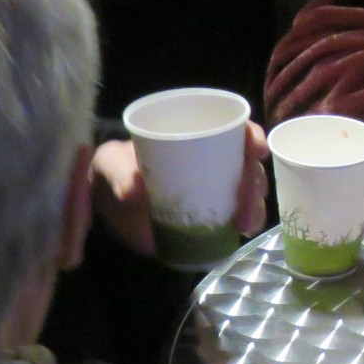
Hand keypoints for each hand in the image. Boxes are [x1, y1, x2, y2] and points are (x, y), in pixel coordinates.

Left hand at [90, 125, 271, 256]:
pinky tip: (241, 233)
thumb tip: (133, 191)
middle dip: (255, 180)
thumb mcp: (110, 162)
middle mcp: (214, 162)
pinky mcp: (212, 220)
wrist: (107, 206)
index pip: (234, 130)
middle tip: (246, 200)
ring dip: (255, 207)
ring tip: (243, 223)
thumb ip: (118, 170)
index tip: (256, 150)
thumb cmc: (113, 170)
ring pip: (250, 194)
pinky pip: (238, 220)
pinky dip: (246, 225)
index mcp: (195, 138)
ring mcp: (216, 192)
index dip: (252, 136)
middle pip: (248, 165)